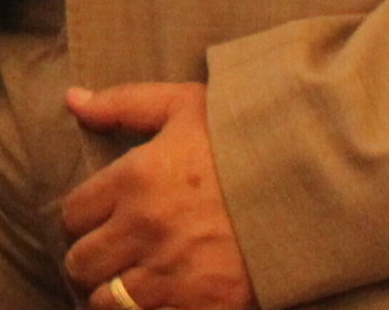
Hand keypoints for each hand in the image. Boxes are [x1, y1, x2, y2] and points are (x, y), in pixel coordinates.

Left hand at [61, 82, 254, 309]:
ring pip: (109, 302)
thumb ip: (122, 103)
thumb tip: (73, 99)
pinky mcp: (209, 307)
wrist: (316, 186)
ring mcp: (176, 274)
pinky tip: (161, 302)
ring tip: (130, 285)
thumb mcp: (183, 106)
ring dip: (113, 296)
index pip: (72, 215)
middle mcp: (146, 230)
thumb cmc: (245, 142)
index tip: (97, 221)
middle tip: (109, 257)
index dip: (81, 220)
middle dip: (89, 261)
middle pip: (82, 263)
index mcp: (133, 179)